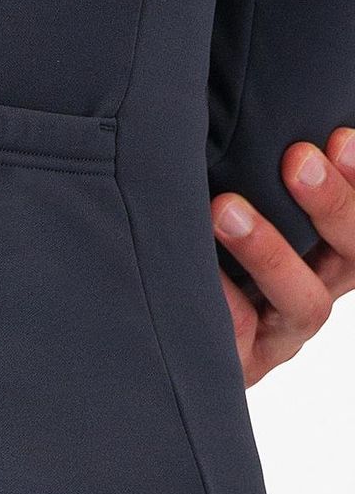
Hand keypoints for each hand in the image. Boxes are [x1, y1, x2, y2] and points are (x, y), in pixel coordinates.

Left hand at [212, 128, 354, 386]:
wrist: (158, 347)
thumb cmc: (201, 270)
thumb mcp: (230, 224)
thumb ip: (249, 189)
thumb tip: (252, 125)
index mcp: (325, 260)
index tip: (340, 136)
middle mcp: (312, 296)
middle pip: (351, 258)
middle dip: (332, 205)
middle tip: (298, 159)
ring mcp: (281, 338)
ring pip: (303, 301)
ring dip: (269, 250)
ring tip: (225, 209)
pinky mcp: (242, 367)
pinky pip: (238, 335)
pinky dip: (219, 298)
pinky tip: (195, 269)